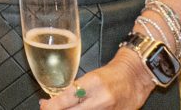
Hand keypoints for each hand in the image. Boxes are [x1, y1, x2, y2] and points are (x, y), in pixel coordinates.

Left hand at [39, 51, 155, 109]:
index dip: (52, 106)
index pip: (67, 98)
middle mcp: (101, 99)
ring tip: (61, 109)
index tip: (44, 106)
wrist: (136, 77)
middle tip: (48, 109)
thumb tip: (53, 100)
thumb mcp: (91, 76)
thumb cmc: (112, 74)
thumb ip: (74, 89)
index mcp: (93, 83)